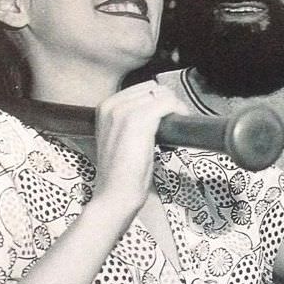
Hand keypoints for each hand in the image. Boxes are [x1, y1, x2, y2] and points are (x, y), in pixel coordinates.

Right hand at [91, 81, 188, 213]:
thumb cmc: (121, 174)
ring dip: (174, 107)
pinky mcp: (138, 120)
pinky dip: (178, 110)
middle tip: (172, 123)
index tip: (166, 117)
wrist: (114, 195)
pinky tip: (180, 125)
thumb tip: (158, 111)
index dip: (158, 101)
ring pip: (161, 94)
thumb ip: (131, 121)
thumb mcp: (120, 139)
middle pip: (152, 89)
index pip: (141, 89)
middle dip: (167, 102)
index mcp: (104, 108)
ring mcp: (123, 111)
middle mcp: (111, 105)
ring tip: (175, 128)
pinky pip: (167, 103)